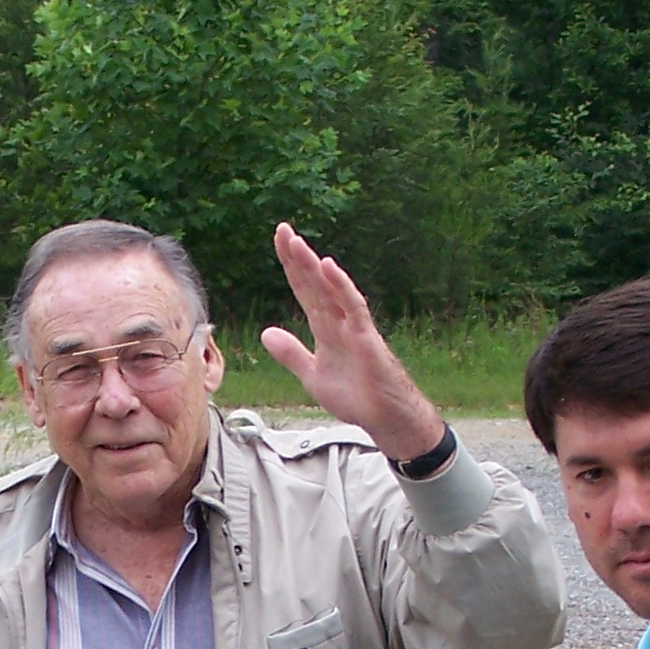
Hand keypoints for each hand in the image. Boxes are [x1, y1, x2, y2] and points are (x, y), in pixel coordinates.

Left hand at [259, 222, 444, 461]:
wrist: (384, 418)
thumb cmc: (357, 397)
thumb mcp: (312, 376)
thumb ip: (291, 353)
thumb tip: (265, 332)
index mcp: (325, 328)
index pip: (305, 290)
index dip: (291, 267)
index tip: (279, 243)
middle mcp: (338, 321)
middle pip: (314, 283)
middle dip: (298, 257)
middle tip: (282, 229)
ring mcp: (353, 327)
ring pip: (330, 289)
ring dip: (313, 266)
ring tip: (296, 243)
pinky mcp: (366, 337)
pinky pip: (352, 306)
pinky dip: (340, 286)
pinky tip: (327, 267)